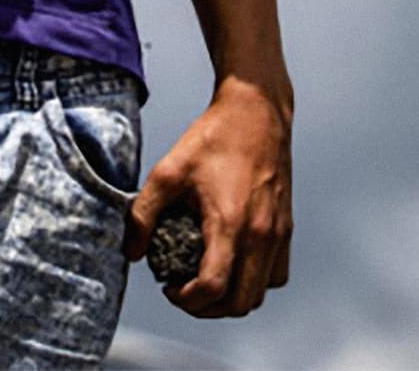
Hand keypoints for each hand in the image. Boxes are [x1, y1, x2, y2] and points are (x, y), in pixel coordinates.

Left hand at [125, 78, 292, 316]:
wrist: (256, 110)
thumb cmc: (212, 137)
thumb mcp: (168, 170)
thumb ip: (143, 213)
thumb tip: (131, 252)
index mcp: (230, 223)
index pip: (213, 289)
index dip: (187, 301)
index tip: (169, 287)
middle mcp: (261, 234)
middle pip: (240, 303)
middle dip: (208, 308)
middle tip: (184, 291)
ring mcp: (278, 233)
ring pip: (261, 293)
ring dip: (233, 298)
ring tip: (206, 280)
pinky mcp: (287, 226)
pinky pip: (276, 274)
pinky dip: (255, 281)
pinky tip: (233, 262)